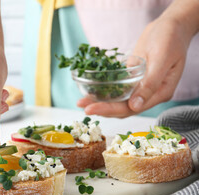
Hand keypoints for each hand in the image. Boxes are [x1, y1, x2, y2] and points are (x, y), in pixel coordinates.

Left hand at [77, 17, 192, 117]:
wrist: (170, 26)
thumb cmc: (170, 39)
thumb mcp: (161, 59)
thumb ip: (150, 84)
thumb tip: (135, 106)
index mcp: (160, 93)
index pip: (132, 108)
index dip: (110, 110)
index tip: (92, 109)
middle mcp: (149, 94)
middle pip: (122, 107)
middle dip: (101, 108)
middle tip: (82, 106)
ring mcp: (140, 87)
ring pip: (118, 100)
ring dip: (100, 102)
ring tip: (82, 102)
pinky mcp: (132, 79)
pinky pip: (117, 89)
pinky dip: (104, 91)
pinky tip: (90, 92)